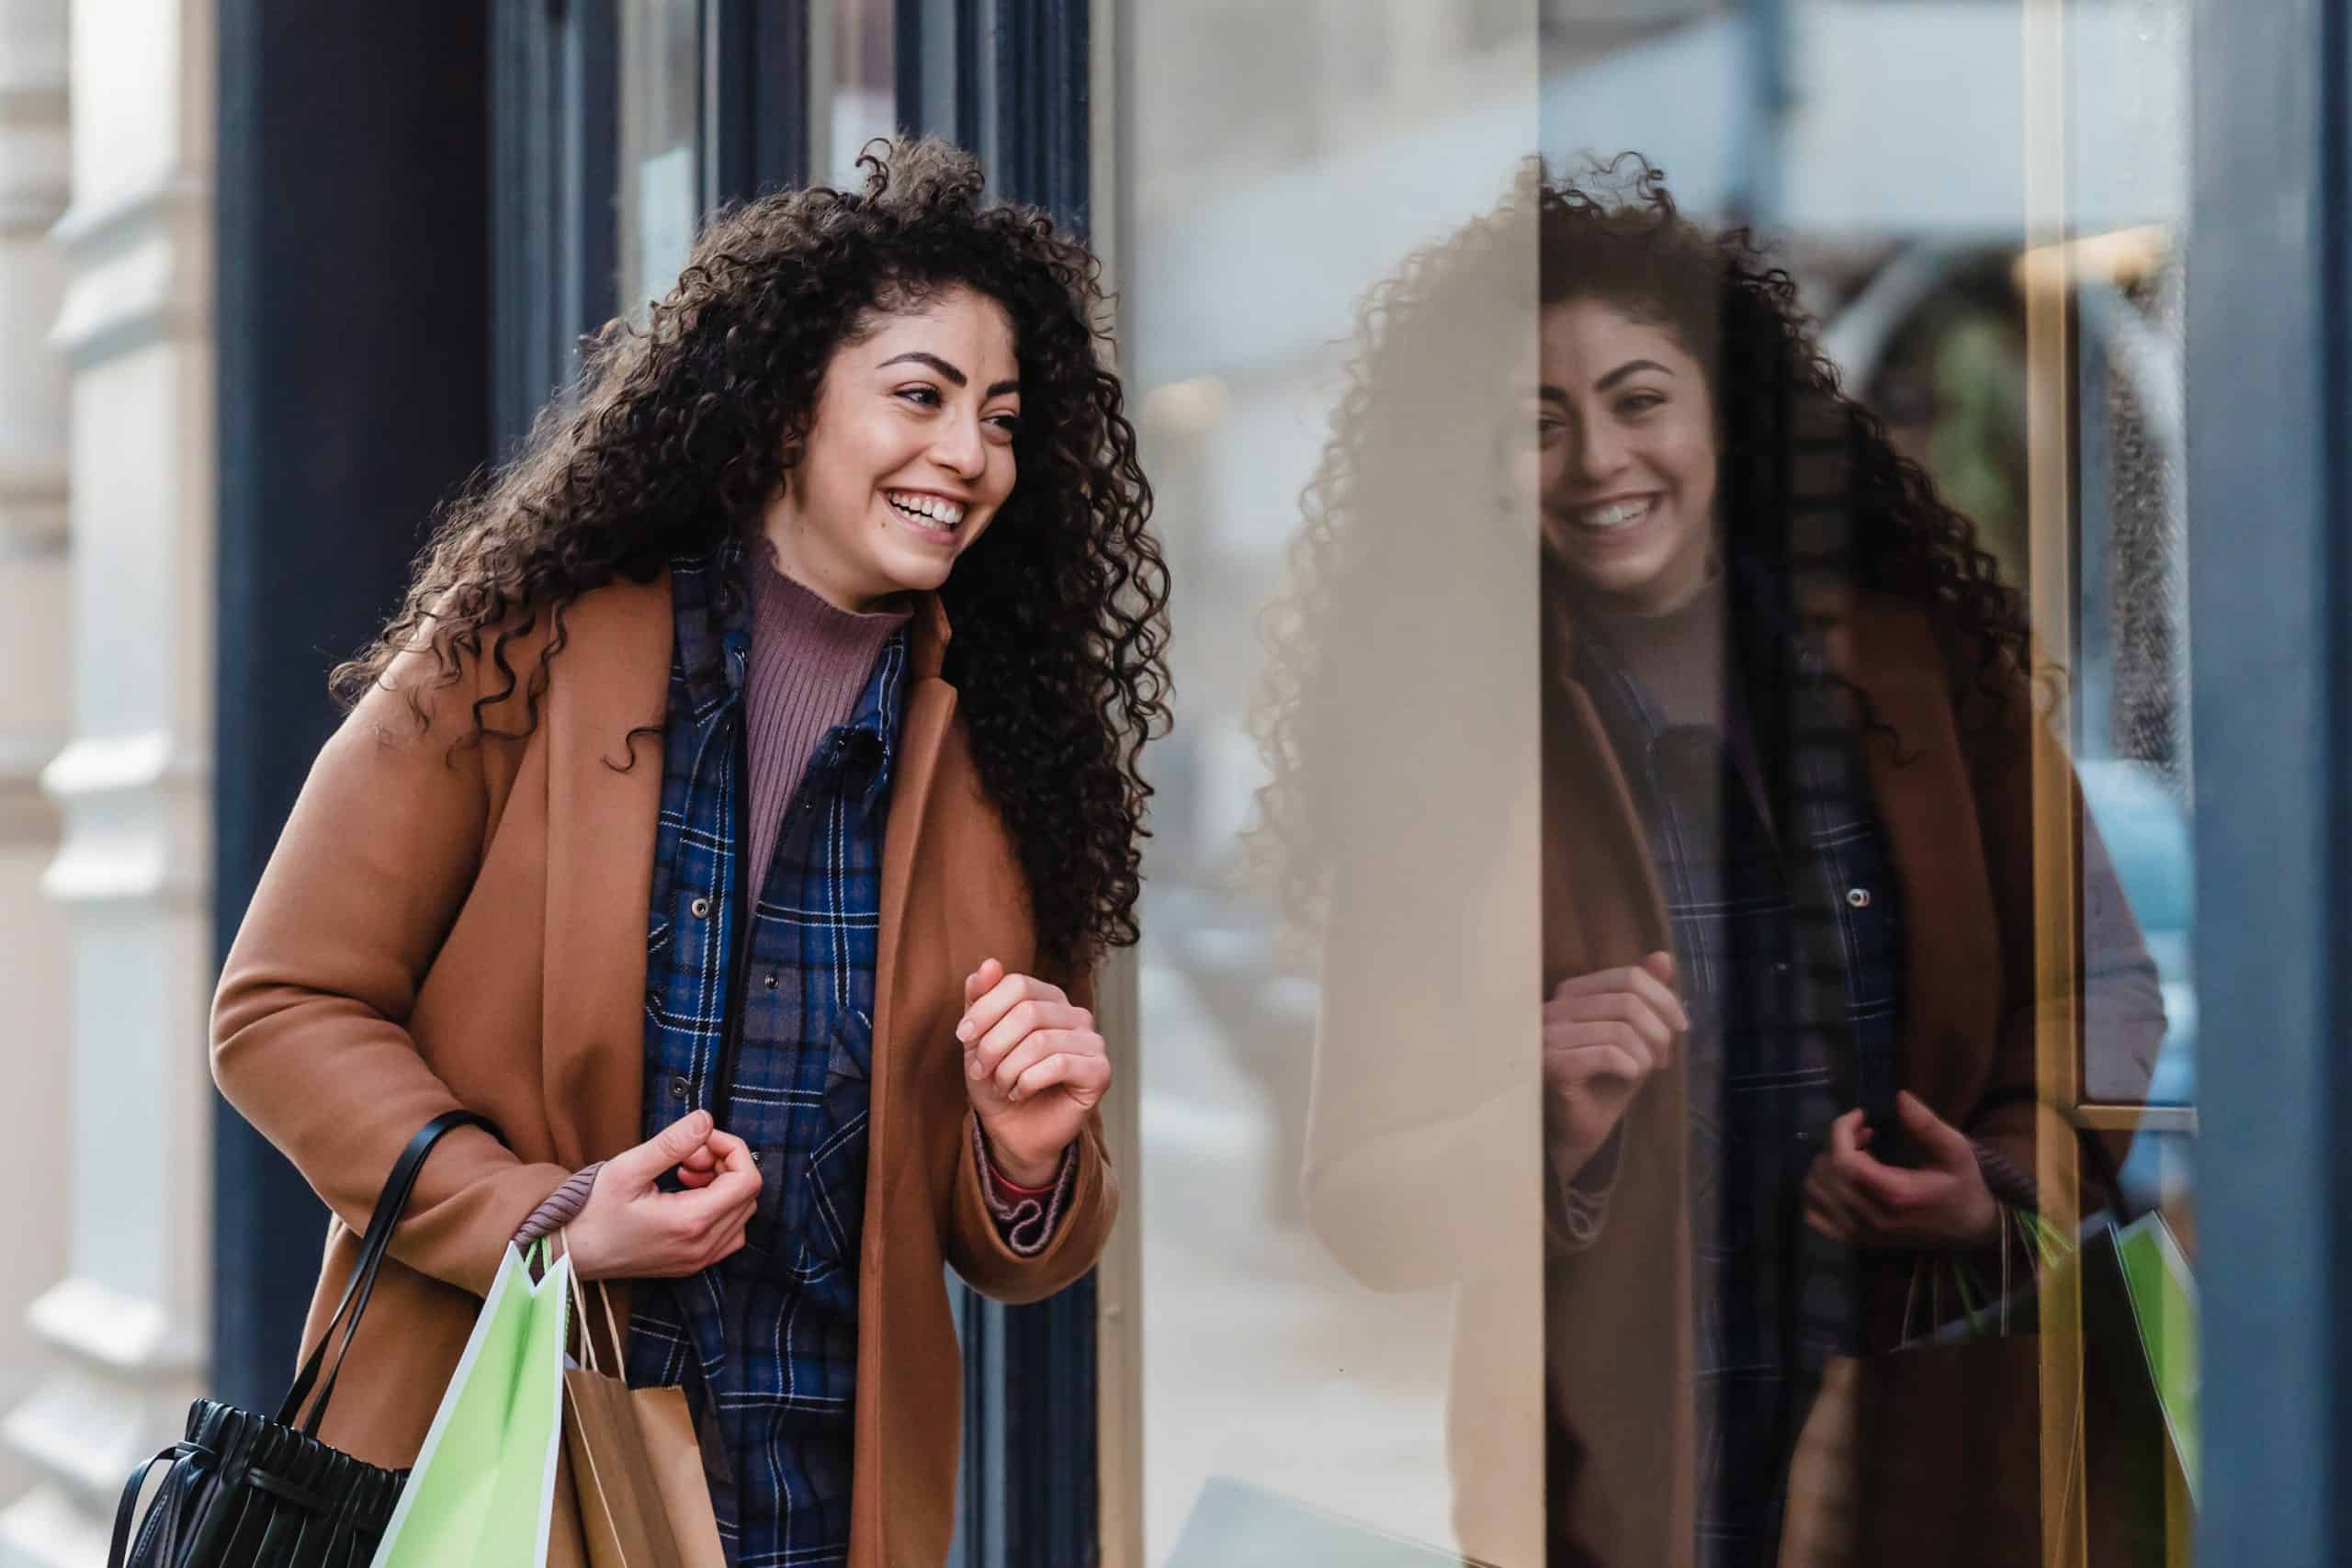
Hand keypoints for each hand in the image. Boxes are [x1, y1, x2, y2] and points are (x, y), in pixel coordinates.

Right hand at [564, 1110, 761, 1280]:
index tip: (701, 1140)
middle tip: (687, 1156)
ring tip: (684, 1172)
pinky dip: (718, 1207)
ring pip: (741, 1213)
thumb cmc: (591, 1211)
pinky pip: (728, 1233)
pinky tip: (687, 1194)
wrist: (566, 1253)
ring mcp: (698, 1260)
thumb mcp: (628, 1169)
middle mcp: (702, 1247)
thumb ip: (672, 1144)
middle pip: (748, 1195)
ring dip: (722, 1185)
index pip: (747, 1180)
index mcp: (691, 1223)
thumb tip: (706, 1120)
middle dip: (725, 1164)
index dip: (732, 1149)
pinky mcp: (691, 1264)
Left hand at [957, 958, 1108, 1185]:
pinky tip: (1020, 1093)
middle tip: (980, 1070)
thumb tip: (990, 963)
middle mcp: (1076, 1015)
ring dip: (1008, 1069)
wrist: (1013, 1132)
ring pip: (1040, 1041)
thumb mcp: (978, 1039)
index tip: (963, 1036)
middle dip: (994, 1045)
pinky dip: (1028, 1082)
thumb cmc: (998, 1082)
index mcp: (1050, 999)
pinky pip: (1059, 1064)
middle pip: (1028, 1011)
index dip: (985, 1009)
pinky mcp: (1099, 1071)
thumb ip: (980, 999)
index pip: (1017, 984)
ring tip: (1002, 1086)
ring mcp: (1092, 1042)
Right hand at [1543, 952, 1686, 1178]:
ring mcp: (1546, 1036)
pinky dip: (1630, 1067)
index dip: (1664, 1000)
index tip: (1679, 1029)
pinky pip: (1607, 1053)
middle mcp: (1553, 1008)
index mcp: (1572, 994)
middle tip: (1664, 1060)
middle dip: (1659, 1032)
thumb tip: (1663, 957)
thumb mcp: (1634, 1037)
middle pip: (1627, 1000)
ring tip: (1646, 1072)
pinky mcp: (1549, 1065)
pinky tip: (1629, 1078)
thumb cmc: (1602, 1084)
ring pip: (1620, 1027)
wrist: (1576, 1133)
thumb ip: (1645, 998)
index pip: (1629, 977)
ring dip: (1646, 1054)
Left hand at [1803, 1090, 1999, 1248]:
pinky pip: (1815, 1217)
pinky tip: (1839, 1179)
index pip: (1844, 1160)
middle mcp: (1872, 1217)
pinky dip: (1817, 1193)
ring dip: (1825, 1164)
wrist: (1970, 1229)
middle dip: (1836, 1143)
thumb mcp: (1956, 1150)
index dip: (1841, 1130)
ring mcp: (1861, 1231)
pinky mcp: (1856, 1239)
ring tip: (1853, 1154)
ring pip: (1815, 1192)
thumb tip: (1899, 1097)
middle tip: (1863, 1132)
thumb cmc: (1963, 1185)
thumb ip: (1928, 1125)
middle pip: (1827, 1173)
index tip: (1861, 1115)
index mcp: (1896, 1194)